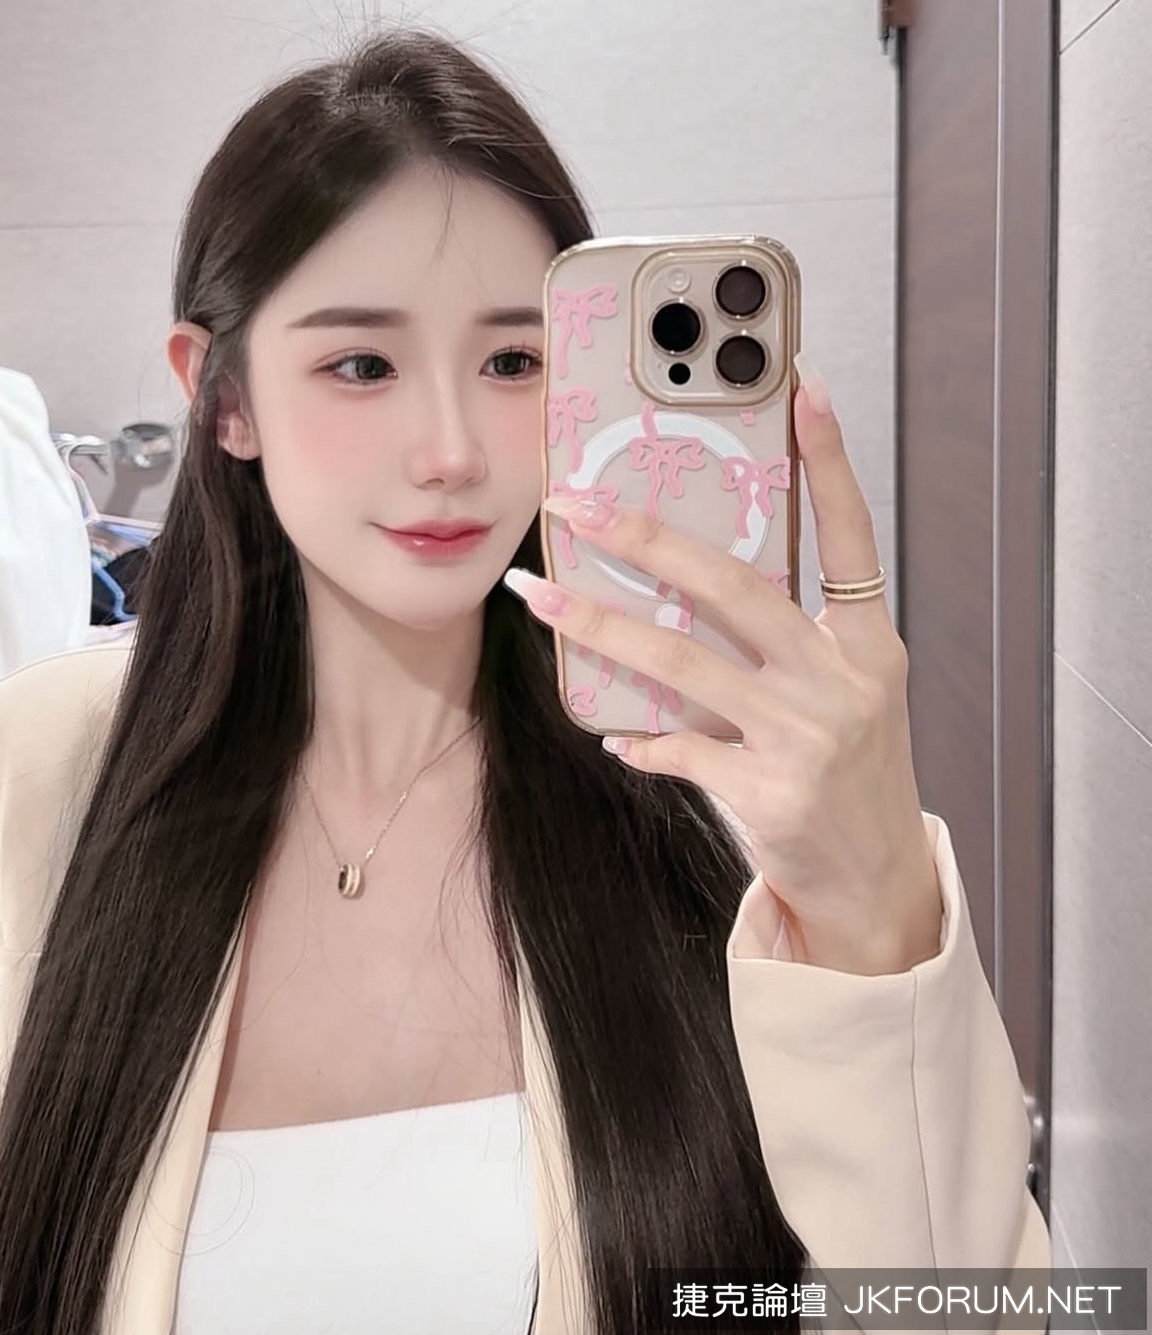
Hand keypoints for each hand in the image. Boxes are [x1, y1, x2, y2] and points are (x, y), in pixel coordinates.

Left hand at [502, 356, 941, 976]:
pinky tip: (615, 736)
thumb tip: (691, 586)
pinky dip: (641, 739)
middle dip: (647, 539)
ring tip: (541, 598)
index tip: (802, 385)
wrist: (876, 881)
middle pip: (736, 589)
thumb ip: (793, 639)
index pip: (851, 533)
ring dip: (601, 627)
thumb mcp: (849, 694)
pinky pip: (680, 749)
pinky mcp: (769, 795)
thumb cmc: (853, 775)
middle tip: (579, 505)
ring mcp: (808, 738)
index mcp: (870, 644)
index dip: (829, 460)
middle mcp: (844, 681)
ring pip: (685, 664)